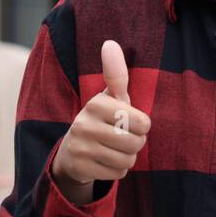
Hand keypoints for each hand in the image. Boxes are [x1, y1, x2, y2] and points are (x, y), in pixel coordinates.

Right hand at [51, 40, 150, 197]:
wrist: (73, 152)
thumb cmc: (102, 119)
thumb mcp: (110, 97)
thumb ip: (115, 73)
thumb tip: (110, 43)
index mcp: (96, 103)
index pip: (143, 122)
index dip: (142, 125)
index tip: (130, 121)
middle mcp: (84, 123)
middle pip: (136, 143)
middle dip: (135, 143)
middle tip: (121, 138)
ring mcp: (80, 147)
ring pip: (128, 160)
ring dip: (127, 158)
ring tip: (113, 149)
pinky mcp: (80, 167)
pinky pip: (118, 173)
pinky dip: (117, 170)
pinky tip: (104, 161)